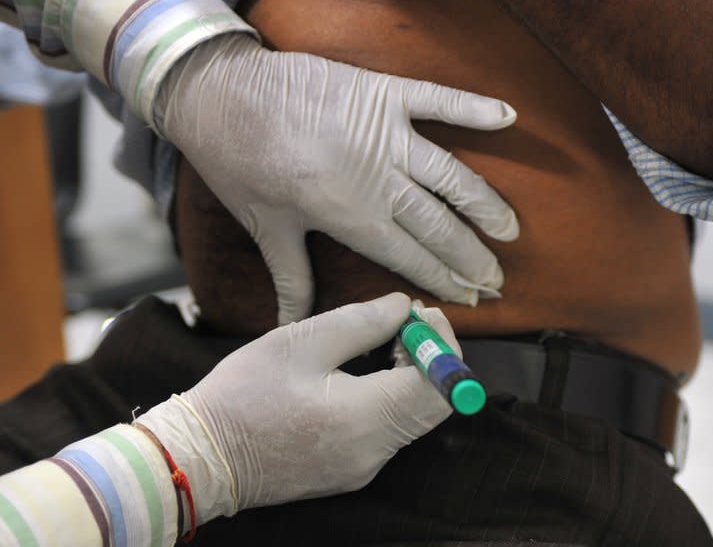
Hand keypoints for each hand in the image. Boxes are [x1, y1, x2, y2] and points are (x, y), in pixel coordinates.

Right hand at [135, 293, 458, 521]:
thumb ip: (361, 322)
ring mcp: (363, 468)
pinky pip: (392, 432)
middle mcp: (373, 453)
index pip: (440, 386)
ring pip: (416, 418)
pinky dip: (392, 398)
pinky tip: (364, 373)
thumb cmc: (242, 395)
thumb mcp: (300, 342)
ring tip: (381, 342)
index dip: (443, 344)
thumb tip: (404, 308)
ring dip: (412, 377)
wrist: (201, 457)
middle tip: (403, 324)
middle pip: (435, 404)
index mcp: (364, 419)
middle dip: (431, 358)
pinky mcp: (351, 471)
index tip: (420, 314)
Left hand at [156, 33, 518, 324]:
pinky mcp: (384, 94)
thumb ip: (291, 278)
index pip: (410, 257)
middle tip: (498, 278)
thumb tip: (289, 322)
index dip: (444, 279)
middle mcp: (377, 179)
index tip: (471, 297)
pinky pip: (439, 100)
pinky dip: (473, 107)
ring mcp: (385, 133)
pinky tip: (507, 118)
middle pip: (439, 225)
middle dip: (472, 256)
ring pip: (451, 175)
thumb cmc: (240, 165)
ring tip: (510, 230)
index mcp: (350, 216)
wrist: (221, 96)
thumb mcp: (266, 227)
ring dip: (484, 204)